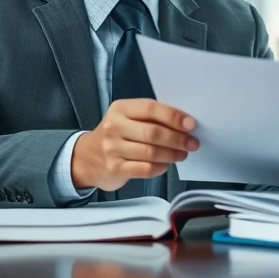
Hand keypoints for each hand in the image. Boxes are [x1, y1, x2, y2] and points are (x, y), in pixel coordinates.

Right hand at [71, 99, 198, 190]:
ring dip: (173, 154)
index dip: (173, 116)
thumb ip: (151, 118)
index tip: (191, 124)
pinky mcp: (115, 168)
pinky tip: (166, 165)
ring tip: (182, 154)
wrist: (86, 158)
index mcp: (121, 109)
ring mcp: (113, 149)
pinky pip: (146, 169)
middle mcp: (114, 127)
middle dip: (178, 139)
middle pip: (153, 132)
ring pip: (152, 152)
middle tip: (192, 143)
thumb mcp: (127, 119)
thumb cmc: (115, 136)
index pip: (151, 108)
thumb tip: (184, 123)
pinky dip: (160, 167)